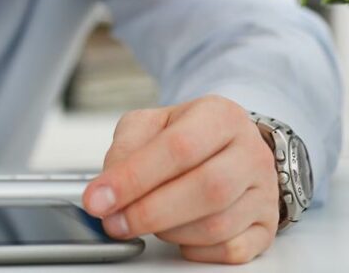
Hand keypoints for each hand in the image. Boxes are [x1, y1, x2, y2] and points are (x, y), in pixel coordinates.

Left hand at [82, 95, 279, 263]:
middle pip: (205, 189)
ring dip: (169, 231)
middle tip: (113, 222)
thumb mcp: (149, 125)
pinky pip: (231, 250)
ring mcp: (264, 191)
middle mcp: (250, 152)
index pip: (178, 148)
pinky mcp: (267, 226)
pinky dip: (196, 249)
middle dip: (148, 212)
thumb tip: (107, 190)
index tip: (98, 199)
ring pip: (217, 225)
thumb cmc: (186, 135)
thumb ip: (125, 149)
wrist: (227, 146)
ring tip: (145, 220)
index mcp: (220, 116)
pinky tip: (178, 234)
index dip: (133, 178)